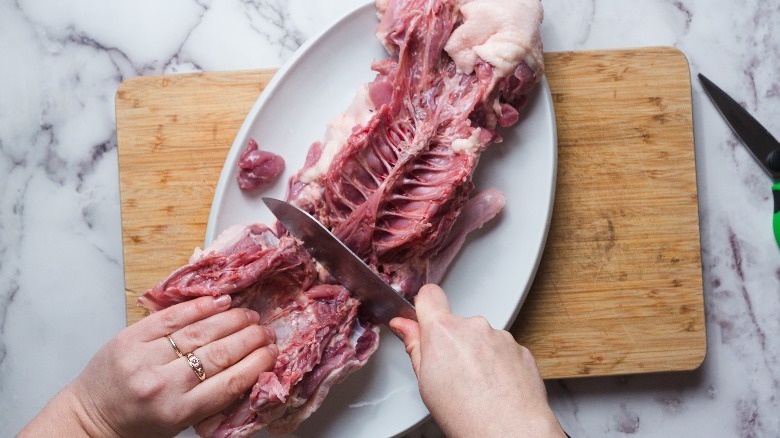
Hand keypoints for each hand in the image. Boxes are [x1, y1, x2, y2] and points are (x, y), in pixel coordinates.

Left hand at [21, 295, 277, 437]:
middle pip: (220, 353)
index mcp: (179, 412)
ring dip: (231, 320)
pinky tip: (219, 302)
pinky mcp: (130, 337)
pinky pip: (171, 317)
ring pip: (200, 331)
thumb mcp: (180, 423)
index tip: (273, 353)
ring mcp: (144, 358)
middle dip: (250, 339)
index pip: (230, 382)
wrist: (90, 419)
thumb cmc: (138, 426)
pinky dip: (199, 307)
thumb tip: (249, 368)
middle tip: (267, 331)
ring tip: (249, 316)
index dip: (257, 364)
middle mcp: (163, 384)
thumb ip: (211, 398)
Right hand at [390, 284, 564, 437]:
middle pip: (457, 324)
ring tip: (477, 386)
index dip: (425, 307)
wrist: (508, 430)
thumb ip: (415, 345)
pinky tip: (495, 387)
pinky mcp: (520, 349)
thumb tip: (403, 325)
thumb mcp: (425, 381)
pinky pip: (504, 350)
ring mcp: (500, 336)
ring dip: (479, 354)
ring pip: (482, 338)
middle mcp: (474, 326)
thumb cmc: (466, 413)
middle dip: (454, 343)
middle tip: (453, 374)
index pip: (429, 296)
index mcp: (444, 330)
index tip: (425, 320)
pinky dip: (499, 364)